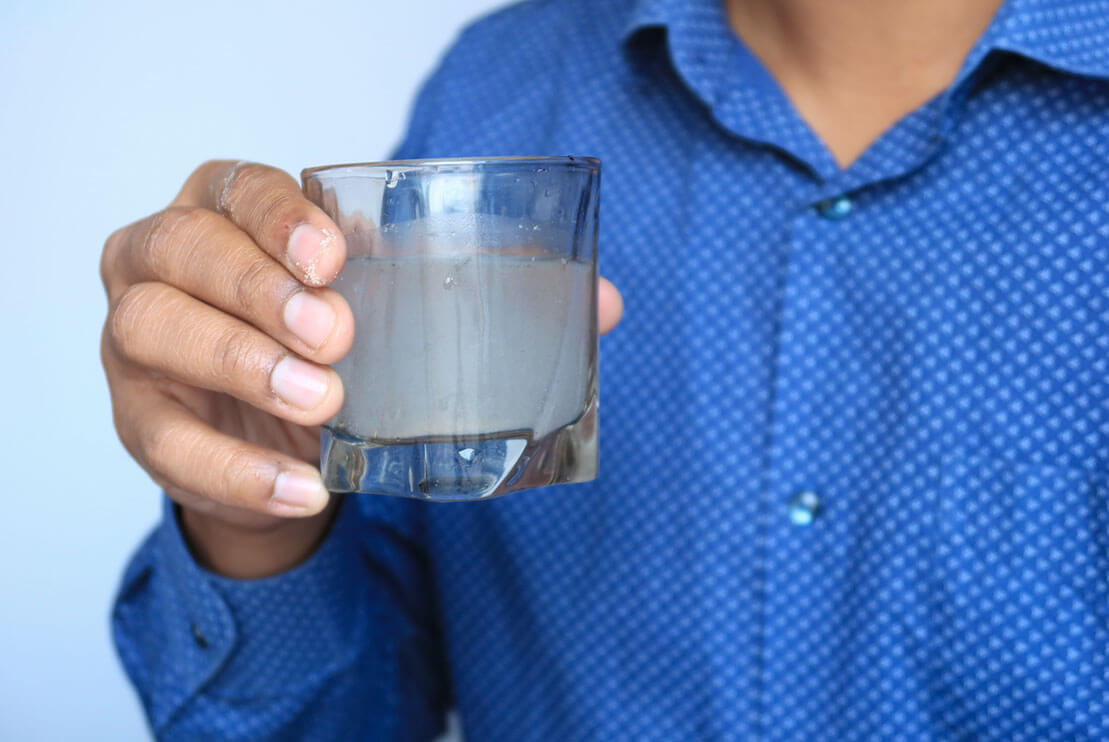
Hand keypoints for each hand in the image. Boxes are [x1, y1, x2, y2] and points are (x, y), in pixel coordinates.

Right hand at [101, 160, 623, 577]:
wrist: (285, 438)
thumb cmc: (338, 345)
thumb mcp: (399, 304)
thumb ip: (489, 292)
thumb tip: (604, 305)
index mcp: (229, 211)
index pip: (234, 186)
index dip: (276, 215)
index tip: (334, 255)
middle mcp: (165, 262)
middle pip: (179, 251)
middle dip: (257, 291)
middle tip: (337, 338)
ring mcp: (137, 340)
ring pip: (149, 331)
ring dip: (238, 367)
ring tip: (321, 403)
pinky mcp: (142, 421)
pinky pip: (165, 444)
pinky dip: (236, 469)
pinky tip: (302, 487)